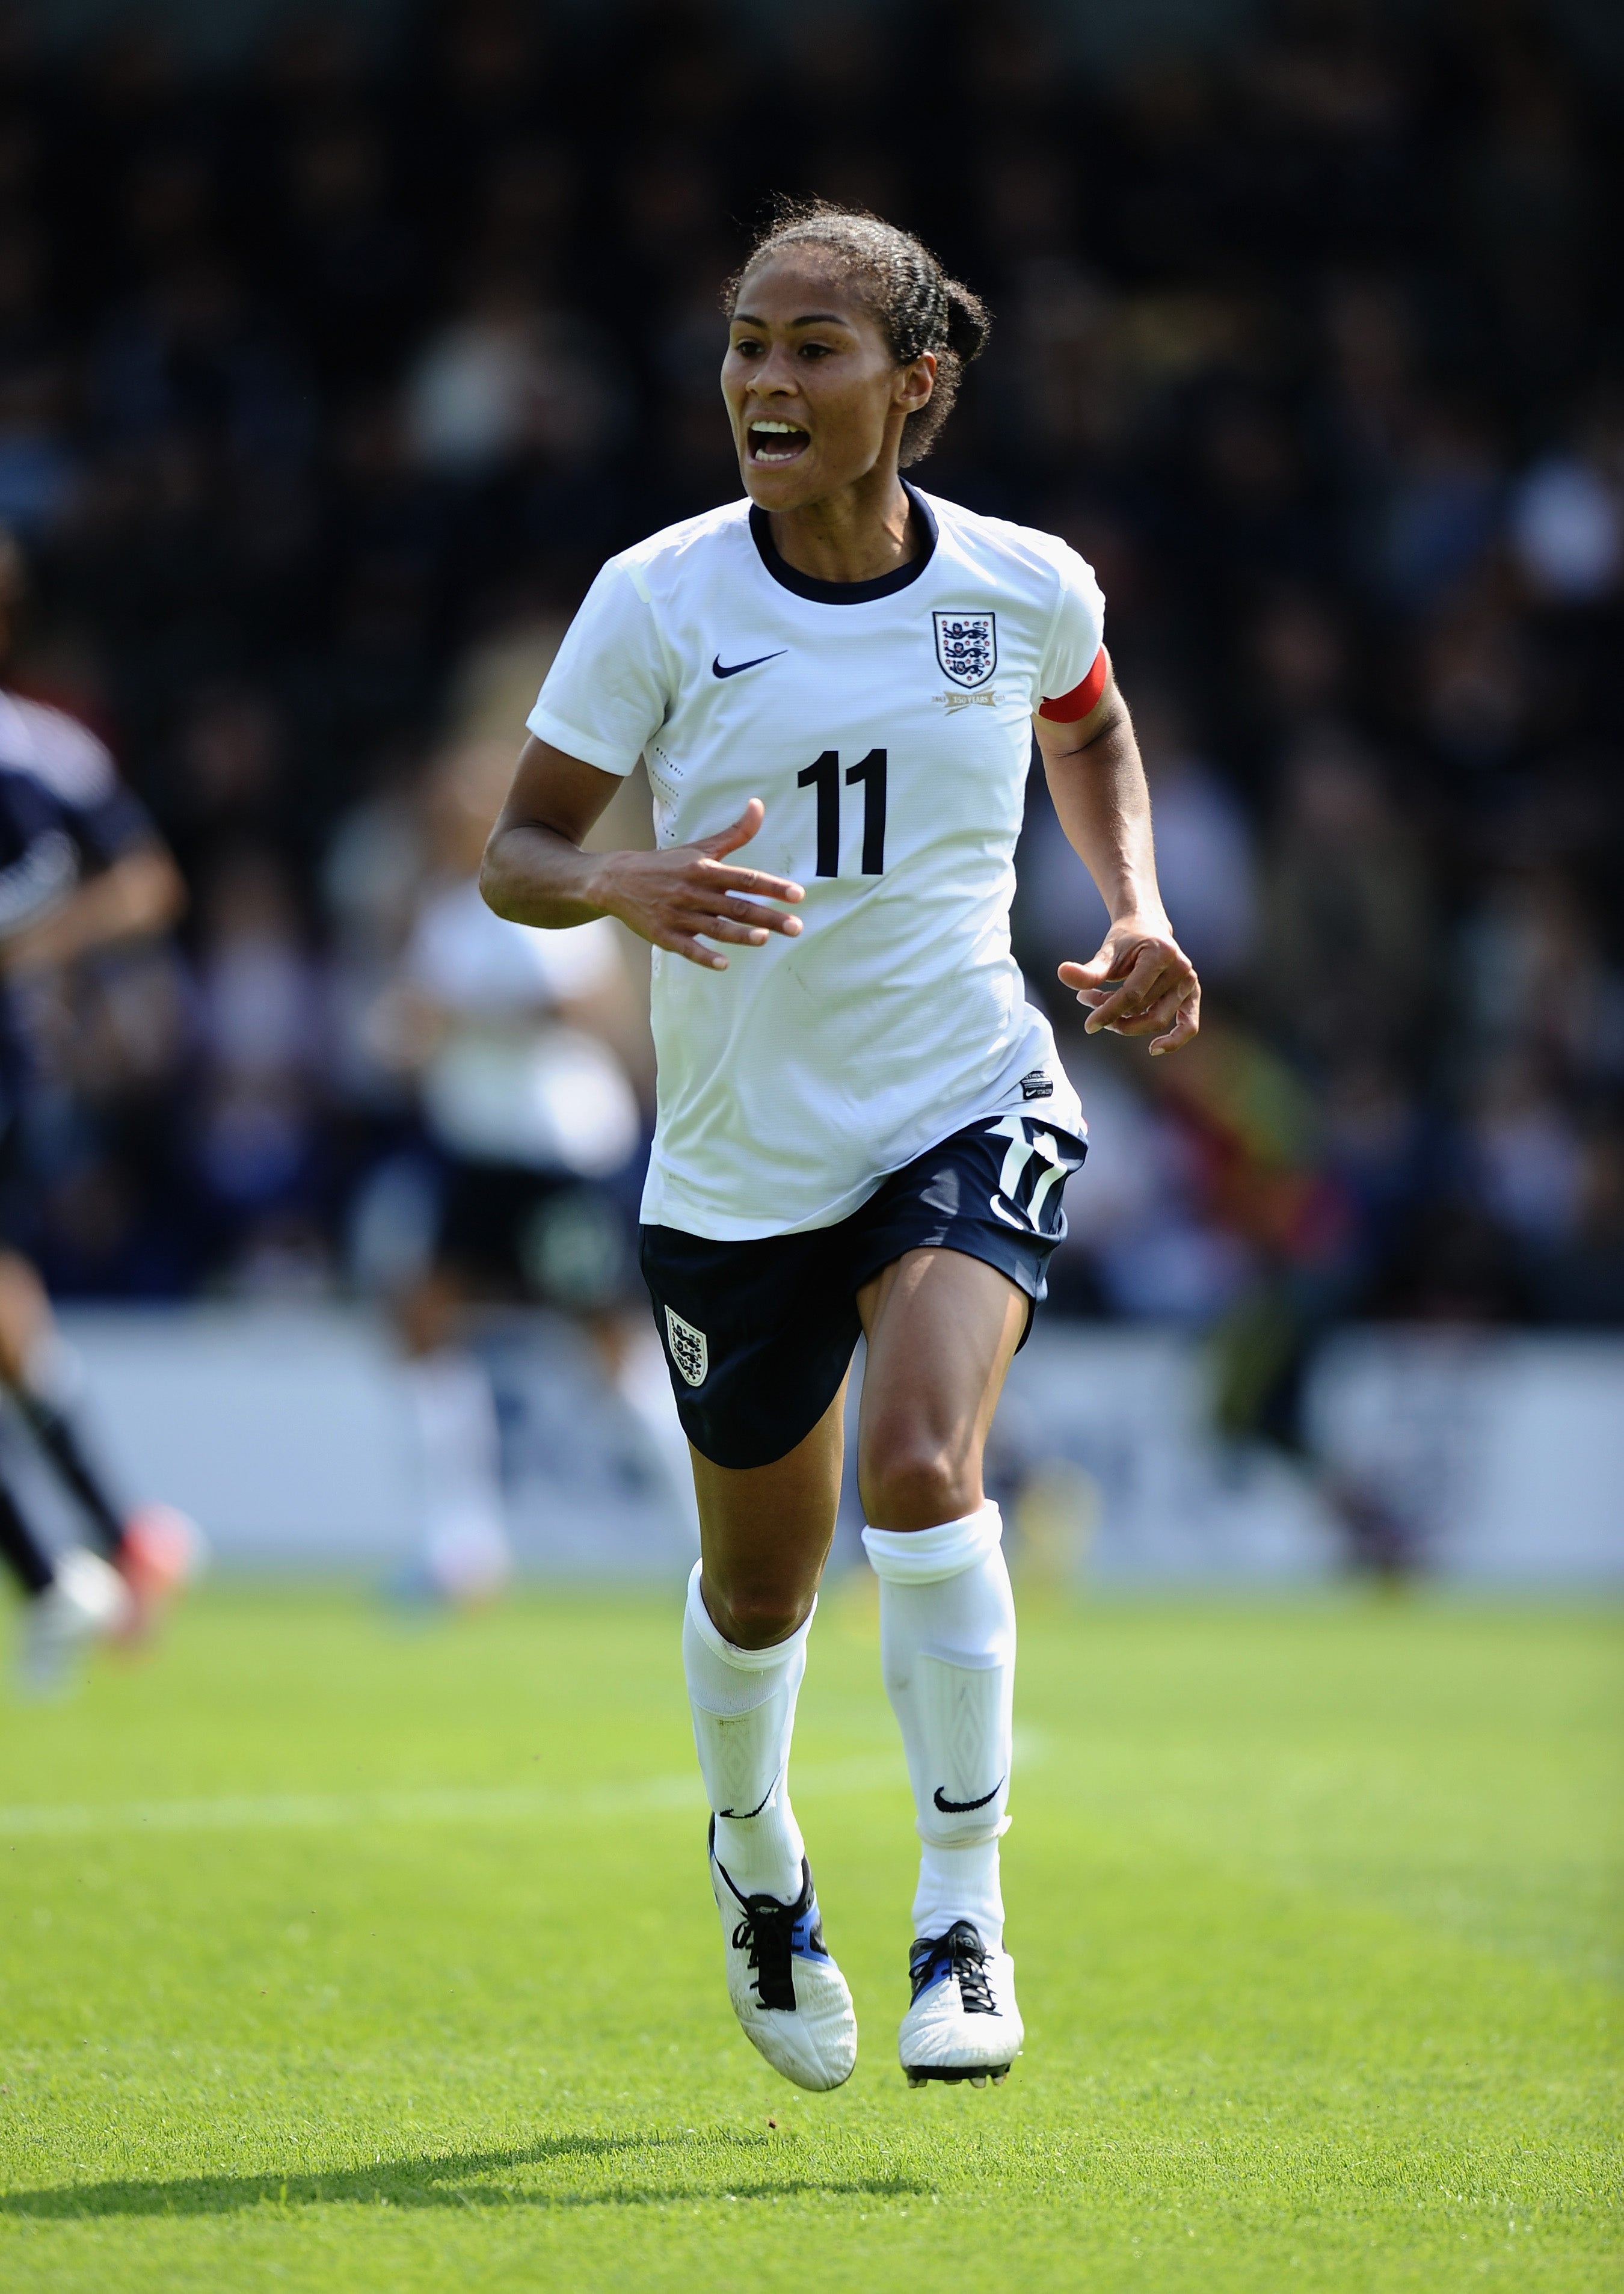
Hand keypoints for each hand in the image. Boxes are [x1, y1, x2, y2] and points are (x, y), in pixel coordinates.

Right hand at [591, 799, 803, 970]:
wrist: (616, 880)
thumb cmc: (666, 864)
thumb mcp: (699, 847)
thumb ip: (734, 833)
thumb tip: (758, 805)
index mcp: (704, 869)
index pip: (746, 879)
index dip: (772, 887)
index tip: (798, 895)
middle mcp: (694, 892)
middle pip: (737, 906)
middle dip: (768, 917)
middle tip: (796, 927)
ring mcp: (679, 915)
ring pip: (715, 927)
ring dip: (740, 935)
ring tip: (764, 939)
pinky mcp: (664, 935)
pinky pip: (687, 948)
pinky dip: (704, 956)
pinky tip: (724, 964)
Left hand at [1059, 920, 1199, 1055]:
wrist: (1147, 928)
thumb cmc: (1126, 940)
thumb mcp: (1107, 952)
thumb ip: (1089, 970)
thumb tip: (1062, 973)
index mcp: (1161, 954)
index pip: (1132, 994)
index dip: (1108, 1012)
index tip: (1088, 1025)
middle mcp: (1181, 969)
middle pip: (1142, 1008)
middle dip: (1113, 1012)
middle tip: (1089, 1001)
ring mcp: (1189, 983)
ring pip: (1156, 1019)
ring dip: (1127, 1021)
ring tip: (1105, 1008)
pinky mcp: (1192, 995)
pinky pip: (1188, 1025)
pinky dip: (1173, 1040)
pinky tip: (1153, 1049)